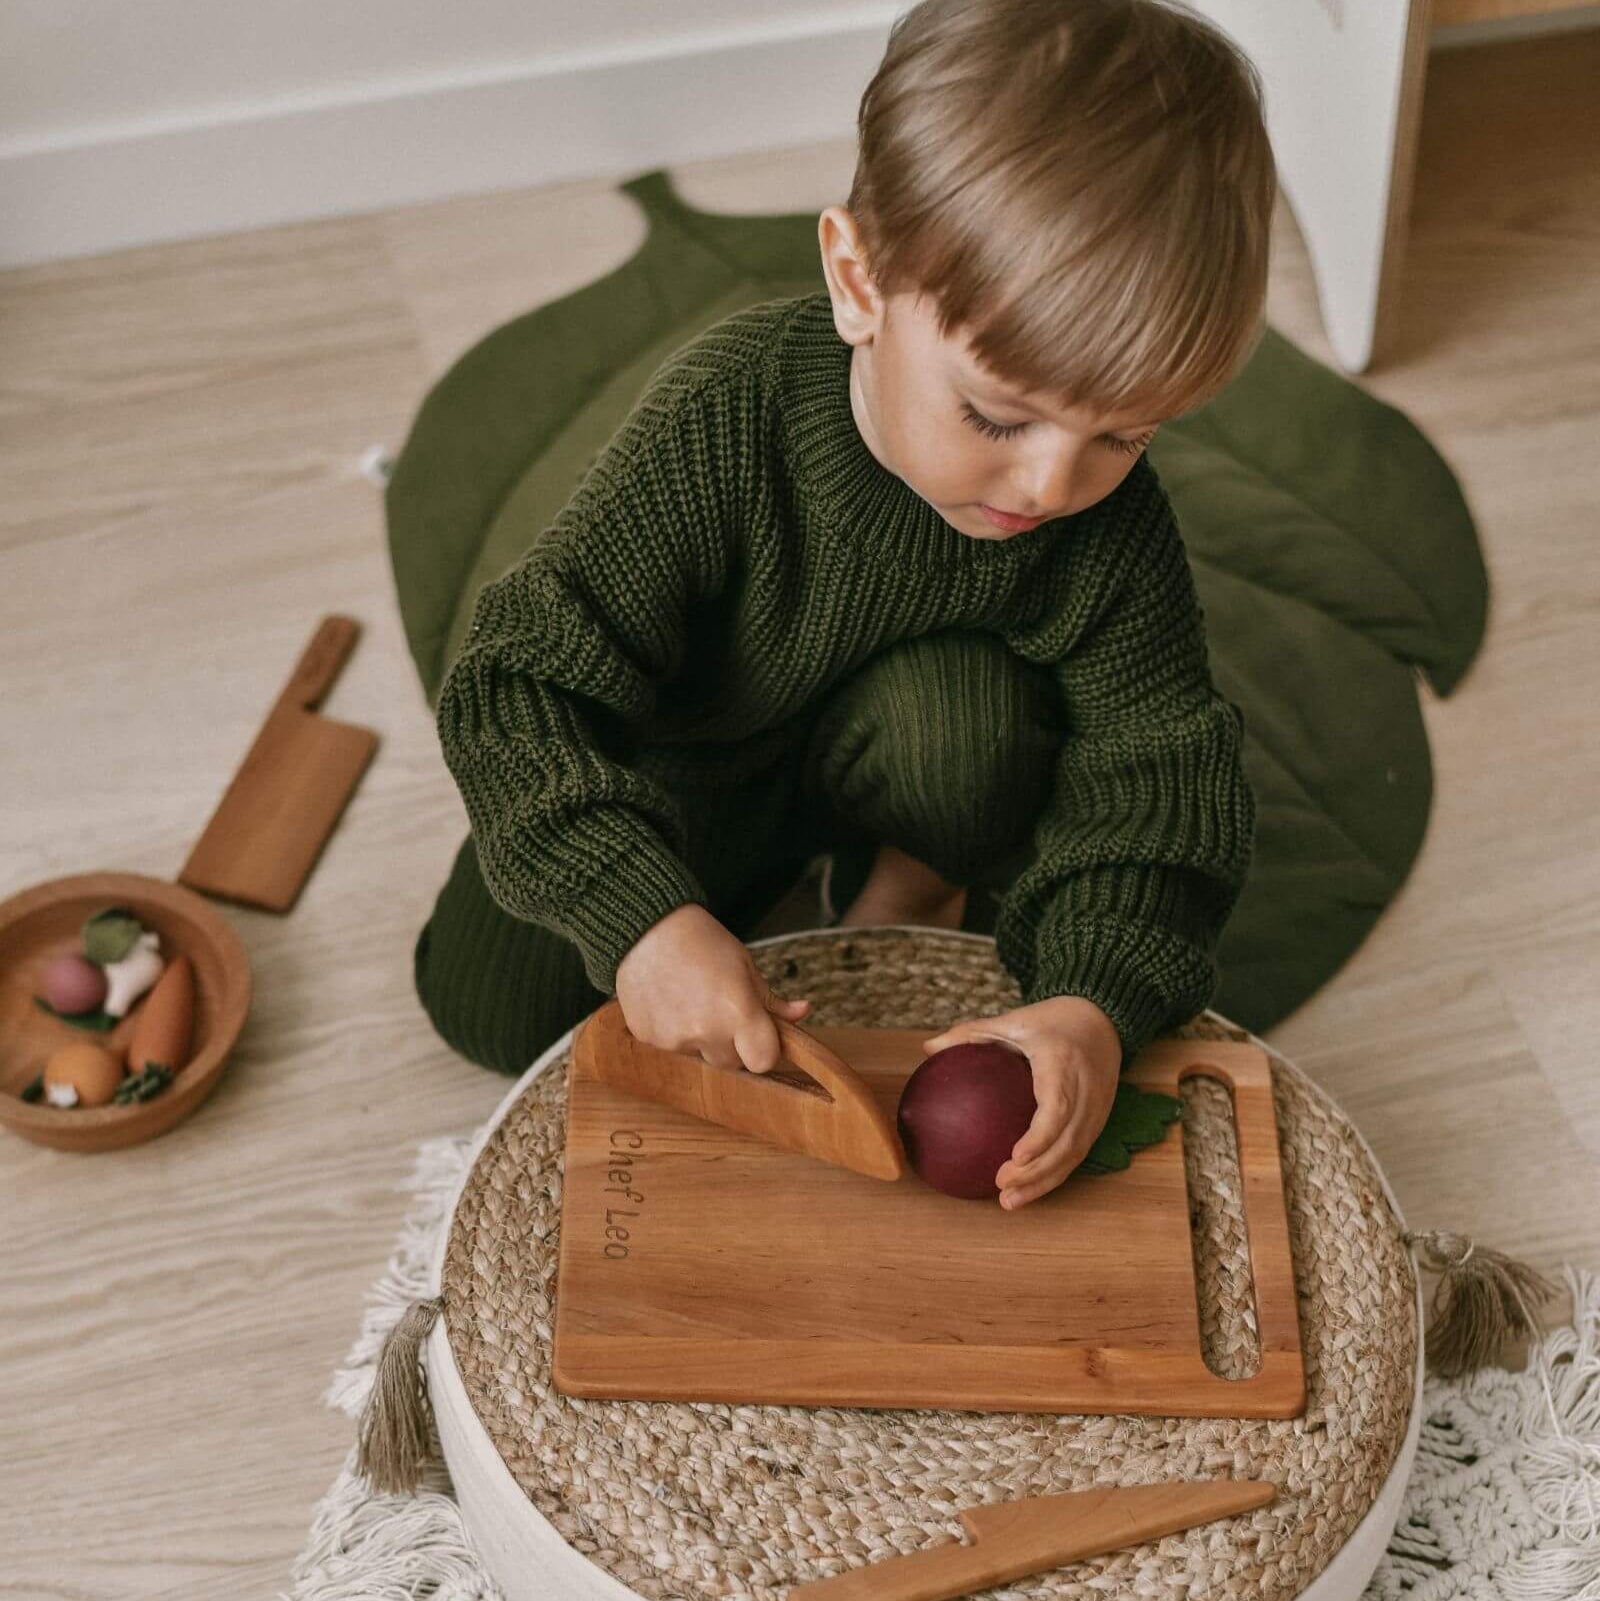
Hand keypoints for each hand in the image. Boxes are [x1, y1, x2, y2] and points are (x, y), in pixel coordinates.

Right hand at [614, 903, 810, 1074]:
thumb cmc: (700, 940)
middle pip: (732, 1063)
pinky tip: (670, 1000)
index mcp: (737, 1012)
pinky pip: (672, 1048)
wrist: (645, 928)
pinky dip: (674, 1031)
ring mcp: (674, 1039)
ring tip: (691, 999)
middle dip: (732, 1045)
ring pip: (700, 1056)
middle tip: (721, 1009)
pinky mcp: (649, 1039)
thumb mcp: (744, 964)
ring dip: (702, 1039)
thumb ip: (772, 999)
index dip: (764, 1049)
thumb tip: (803, 1012)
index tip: (758, 1034)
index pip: (764, 1061)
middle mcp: (706, 1032)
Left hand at [921, 995, 1122, 1208]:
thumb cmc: (1053, 1021)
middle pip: (1066, 1142)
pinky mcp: (1099, 1121)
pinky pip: (1077, 1154)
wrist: (1102, 1020)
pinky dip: (1054, 1176)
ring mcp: (1096, 1110)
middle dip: (1037, 1171)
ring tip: (1009, 1201)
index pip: (1057, 1107)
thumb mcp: (1013, 1021)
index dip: (1040, 1137)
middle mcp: (1087, 1092)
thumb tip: (929, 1049)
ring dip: (1044, 1183)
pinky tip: (1027, 1190)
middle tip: (1001, 1186)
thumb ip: (972, 1033)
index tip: (1016, 1157)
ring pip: (1074, 1155)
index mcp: (1063, 1064)